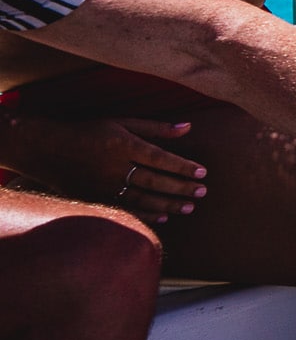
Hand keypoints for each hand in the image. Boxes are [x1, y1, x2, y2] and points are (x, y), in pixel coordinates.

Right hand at [0, 113, 206, 223]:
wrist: (47, 149)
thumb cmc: (90, 131)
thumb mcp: (122, 122)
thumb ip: (156, 127)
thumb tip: (189, 127)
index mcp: (124, 144)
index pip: (160, 158)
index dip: (183, 167)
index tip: (203, 172)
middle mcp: (115, 166)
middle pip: (154, 180)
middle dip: (181, 188)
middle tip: (203, 192)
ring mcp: (104, 185)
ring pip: (142, 198)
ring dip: (168, 204)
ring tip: (189, 207)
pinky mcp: (95, 198)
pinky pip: (124, 209)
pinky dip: (145, 214)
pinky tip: (163, 218)